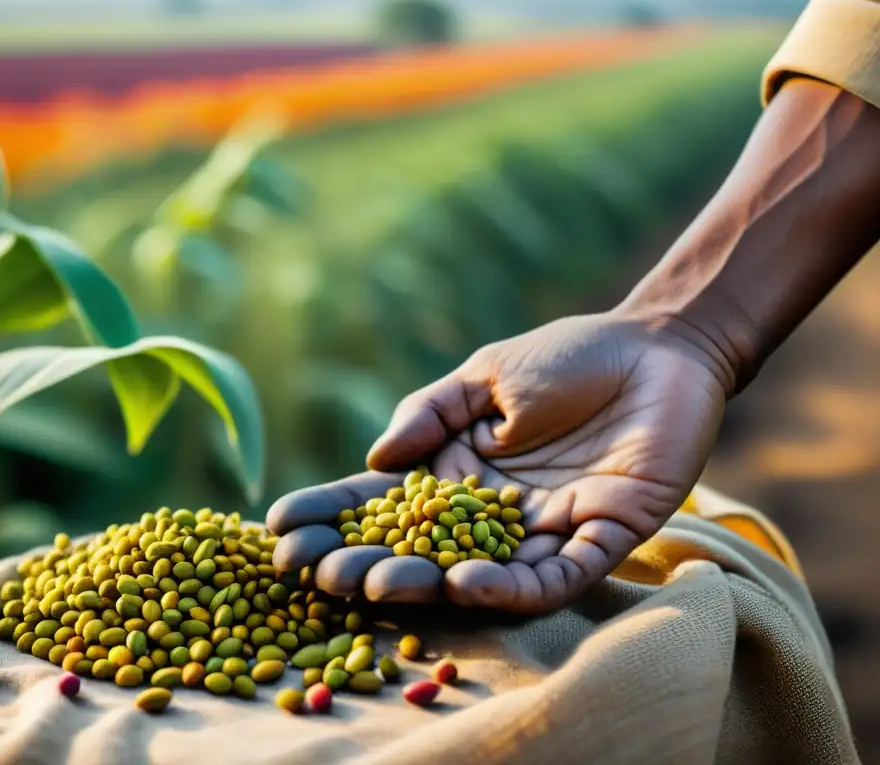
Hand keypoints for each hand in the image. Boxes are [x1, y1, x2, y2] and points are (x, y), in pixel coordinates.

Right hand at [268, 312, 729, 612]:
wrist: (658, 348)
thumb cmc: (568, 356)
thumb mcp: (481, 375)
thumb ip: (428, 413)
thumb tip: (375, 462)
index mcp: (456, 472)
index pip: (384, 502)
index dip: (331, 515)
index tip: (277, 528)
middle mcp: (492, 513)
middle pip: (420, 549)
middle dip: (365, 562)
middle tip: (316, 572)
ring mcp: (543, 530)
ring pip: (478, 574)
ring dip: (426, 585)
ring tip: (376, 584)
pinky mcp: (601, 537)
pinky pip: (554, 575)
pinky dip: (512, 587)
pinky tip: (467, 583)